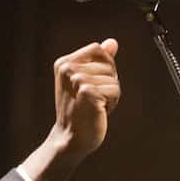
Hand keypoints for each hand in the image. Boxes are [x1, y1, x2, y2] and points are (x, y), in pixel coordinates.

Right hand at [52, 38, 120, 159]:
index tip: (90, 85)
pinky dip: (112, 103)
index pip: (98, 49)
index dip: (104, 67)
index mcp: (64, 63)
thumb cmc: (79, 111)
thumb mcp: (86, 81)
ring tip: (93, 106)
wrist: (71, 138)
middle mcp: (67, 69)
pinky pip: (115, 90)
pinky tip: (97, 111)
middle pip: (108, 64)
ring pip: (113, 78)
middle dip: (108, 82)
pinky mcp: (88, 92)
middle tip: (91, 99)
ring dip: (110, 94)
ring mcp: (77, 80)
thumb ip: (99, 61)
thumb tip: (112, 42)